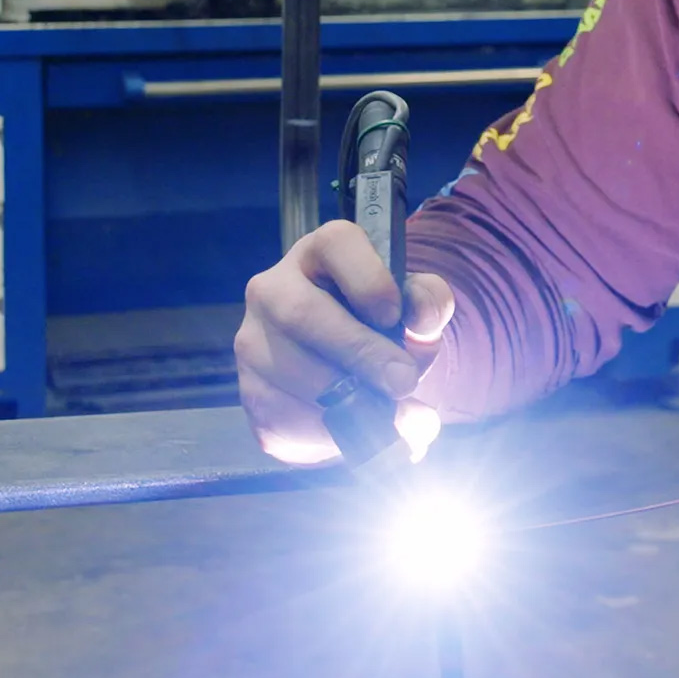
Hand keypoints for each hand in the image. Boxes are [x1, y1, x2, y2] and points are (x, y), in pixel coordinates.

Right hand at [234, 221, 455, 465]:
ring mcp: (253, 340)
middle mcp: (274, 288)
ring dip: (344, 401)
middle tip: (402, 382)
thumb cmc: (381, 328)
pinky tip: (351, 429)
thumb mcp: (413, 311)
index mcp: (321, 253)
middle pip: (302, 313)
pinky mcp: (250, 391)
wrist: (349, 374)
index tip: (395, 316)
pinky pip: (281, 417)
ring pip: (289, 372)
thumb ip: (428, 305)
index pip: (337, 243)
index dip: (368, 279)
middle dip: (358, 353)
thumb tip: (423, 323)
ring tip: (387, 415)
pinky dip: (324, 434)